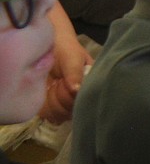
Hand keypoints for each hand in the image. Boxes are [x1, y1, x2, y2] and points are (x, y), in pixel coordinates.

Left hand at [39, 2, 90, 123]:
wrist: (49, 47)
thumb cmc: (66, 49)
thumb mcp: (73, 58)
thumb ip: (75, 73)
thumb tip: (77, 90)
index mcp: (90, 86)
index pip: (84, 102)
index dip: (71, 96)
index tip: (63, 82)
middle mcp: (80, 98)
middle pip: (71, 112)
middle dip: (60, 98)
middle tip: (57, 82)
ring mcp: (66, 103)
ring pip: (59, 116)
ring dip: (51, 103)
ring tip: (51, 87)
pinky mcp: (52, 106)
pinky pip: (49, 116)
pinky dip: (45, 108)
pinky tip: (46, 95)